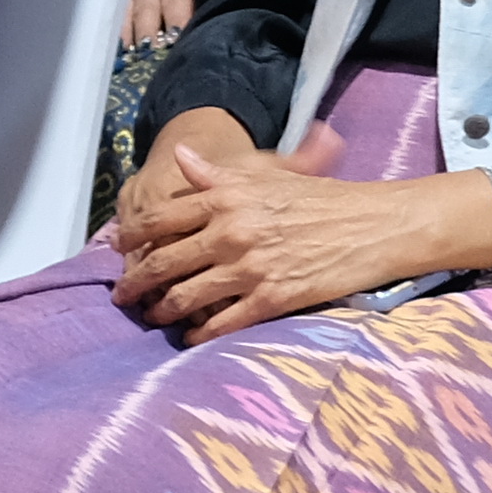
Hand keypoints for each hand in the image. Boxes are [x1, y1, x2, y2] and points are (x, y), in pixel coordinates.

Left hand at [111, 119, 442, 342]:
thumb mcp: (268, 177)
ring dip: (163, 310)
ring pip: (186, 296)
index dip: (131, 237)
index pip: (161, 218)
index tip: (117, 249)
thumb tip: (182, 157)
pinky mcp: (271, 298)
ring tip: (153, 316)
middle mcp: (231, 231)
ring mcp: (250, 267)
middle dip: (135, 282)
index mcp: (227, 198)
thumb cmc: (323, 199)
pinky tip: (191, 336)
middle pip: (164, 261)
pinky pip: (222, 323)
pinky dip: (200, 333)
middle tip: (121, 295)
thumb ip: (218, 174)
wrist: (374, 226)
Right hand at [129, 0, 234, 47]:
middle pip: (157, 10)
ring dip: (141, 33)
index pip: (183, 2)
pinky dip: (121, 26)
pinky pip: (121, 6)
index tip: (189, 44)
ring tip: (143, 55)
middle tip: (164, 56)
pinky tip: (123, 45)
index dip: (185, 23)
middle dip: (160, 34)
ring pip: (137, 11)